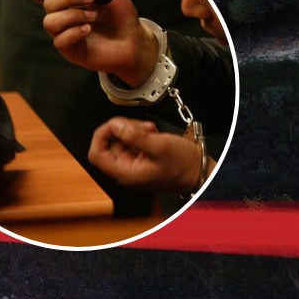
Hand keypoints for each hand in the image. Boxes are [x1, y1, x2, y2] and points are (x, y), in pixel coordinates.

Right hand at [28, 0, 158, 86]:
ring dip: (73, 15)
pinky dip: (74, 32)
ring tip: (94, 16)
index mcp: (67, 0)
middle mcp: (62, 15)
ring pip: (50, 22)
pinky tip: (88, 29)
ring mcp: (64, 33)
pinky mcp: (70, 50)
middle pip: (48, 3)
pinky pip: (60, 41)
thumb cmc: (120, 15)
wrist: (135, 39)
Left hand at [87, 117, 214, 193]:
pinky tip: (152, 133)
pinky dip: (140, 133)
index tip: (114, 125)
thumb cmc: (185, 167)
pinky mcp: (142, 157)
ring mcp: (133, 163)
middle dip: (122, 130)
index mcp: (125, 173)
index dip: (101, 136)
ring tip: (149, 129)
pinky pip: (132, 141)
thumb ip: (135, 136)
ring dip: (132, 130)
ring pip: (120, 140)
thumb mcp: (160, 147)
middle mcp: (126, 170)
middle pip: (109, 144)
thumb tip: (116, 126)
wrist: (202, 172)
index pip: (96, 154)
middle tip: (138, 125)